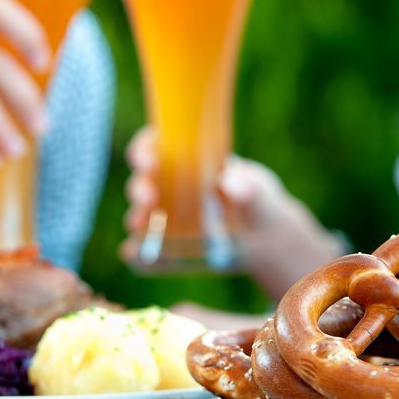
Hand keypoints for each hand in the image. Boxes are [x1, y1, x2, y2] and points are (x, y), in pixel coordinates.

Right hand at [122, 127, 344, 296]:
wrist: (263, 237)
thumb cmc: (255, 200)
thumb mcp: (257, 190)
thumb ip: (249, 186)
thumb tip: (230, 185)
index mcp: (184, 158)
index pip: (153, 145)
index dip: (145, 149)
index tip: (152, 161)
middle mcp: (167, 185)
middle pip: (142, 180)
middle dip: (140, 187)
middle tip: (148, 197)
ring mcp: (164, 216)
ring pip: (139, 213)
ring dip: (136, 216)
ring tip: (140, 224)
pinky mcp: (164, 245)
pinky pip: (144, 249)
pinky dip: (137, 252)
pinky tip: (136, 253)